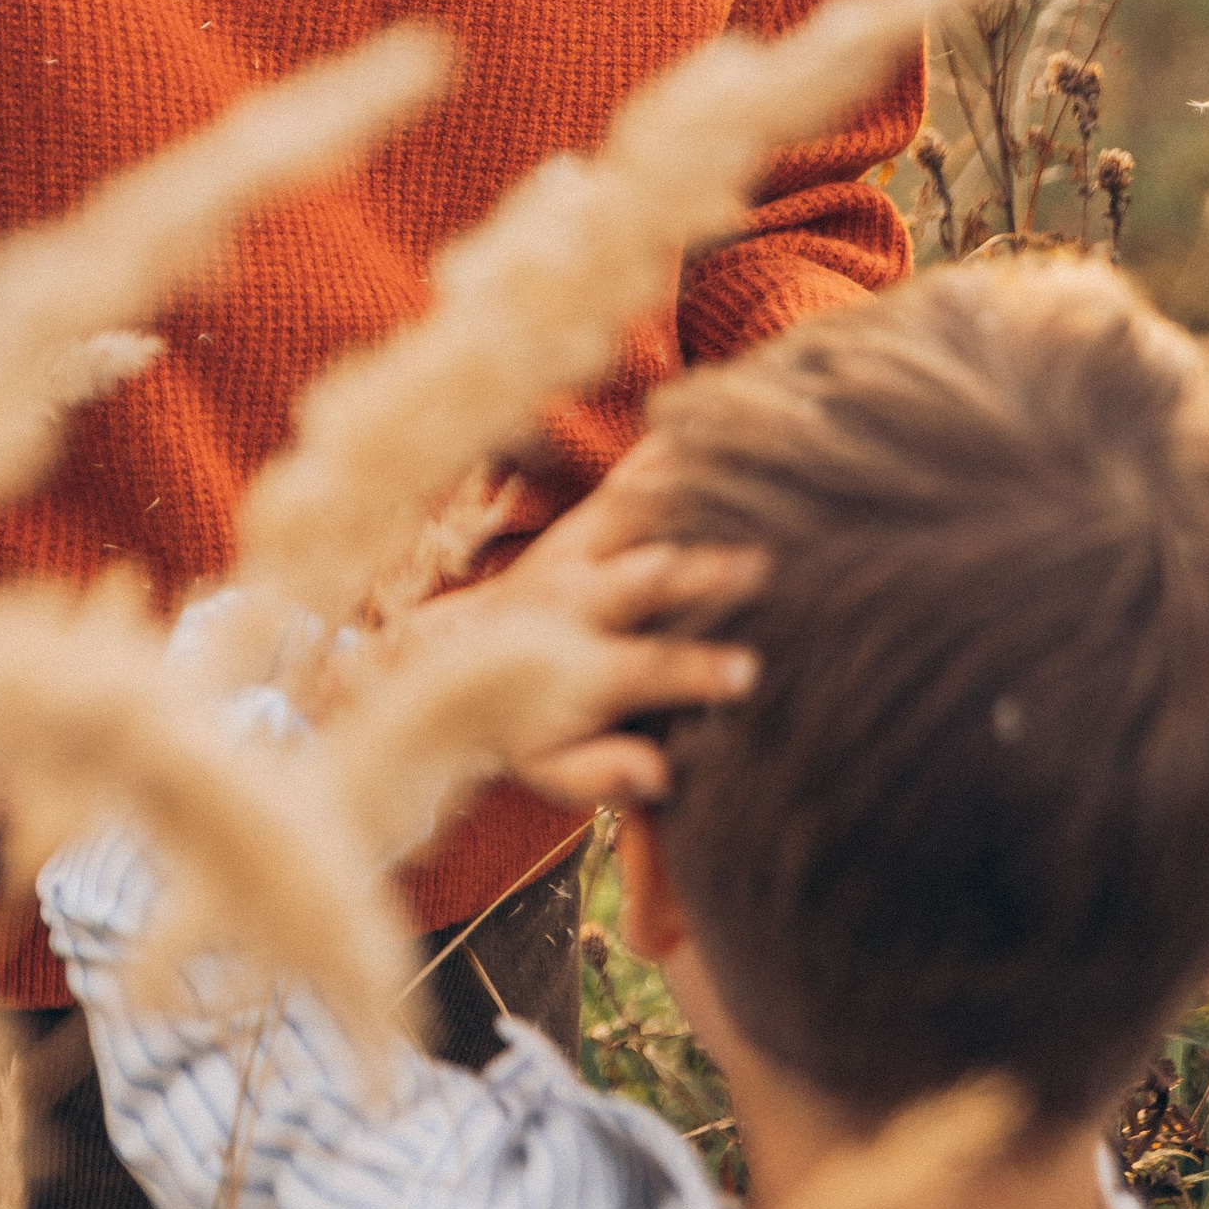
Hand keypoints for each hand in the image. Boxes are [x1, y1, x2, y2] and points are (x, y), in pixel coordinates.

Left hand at [408, 445, 764, 811]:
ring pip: (633, 516)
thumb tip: (658, 777)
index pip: (647, 668)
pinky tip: (704, 431)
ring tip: (744, 478)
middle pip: (646, 579)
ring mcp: (575, 554)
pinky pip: (622, 486)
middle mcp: (577, 599)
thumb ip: (599, 773)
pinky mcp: (576, 526)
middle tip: (763, 565)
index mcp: (579, 665)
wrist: (444, 663)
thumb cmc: (514, 726)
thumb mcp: (544, 767)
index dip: (696, 671)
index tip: (748, 672)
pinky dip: (661, 460)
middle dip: (704, 572)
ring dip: (687, 498)